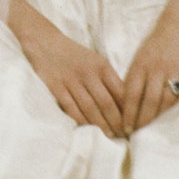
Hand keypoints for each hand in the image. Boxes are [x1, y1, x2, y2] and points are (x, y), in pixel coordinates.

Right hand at [8, 0, 125, 136]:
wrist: (44, 42)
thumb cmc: (74, 55)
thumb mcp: (95, 61)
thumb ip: (108, 79)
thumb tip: (126, 103)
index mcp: (102, 66)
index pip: (120, 91)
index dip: (129, 110)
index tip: (134, 122)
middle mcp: (88, 73)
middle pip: (107, 103)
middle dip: (117, 122)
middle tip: (124, 135)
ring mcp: (71, 80)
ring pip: (90, 107)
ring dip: (101, 125)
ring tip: (110, 136)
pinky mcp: (56, 86)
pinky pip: (71, 107)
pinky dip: (81, 120)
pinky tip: (88, 130)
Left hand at [122, 0, 178, 130]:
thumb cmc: (157, 41)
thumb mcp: (141, 56)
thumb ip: (135, 77)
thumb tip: (125, 102)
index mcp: (141, 64)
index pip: (131, 93)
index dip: (127, 113)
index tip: (124, 128)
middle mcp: (156, 68)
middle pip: (148, 101)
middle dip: (142, 121)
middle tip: (138, 136)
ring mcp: (175, 69)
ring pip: (166, 100)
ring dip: (159, 119)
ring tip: (154, 133)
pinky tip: (176, 121)